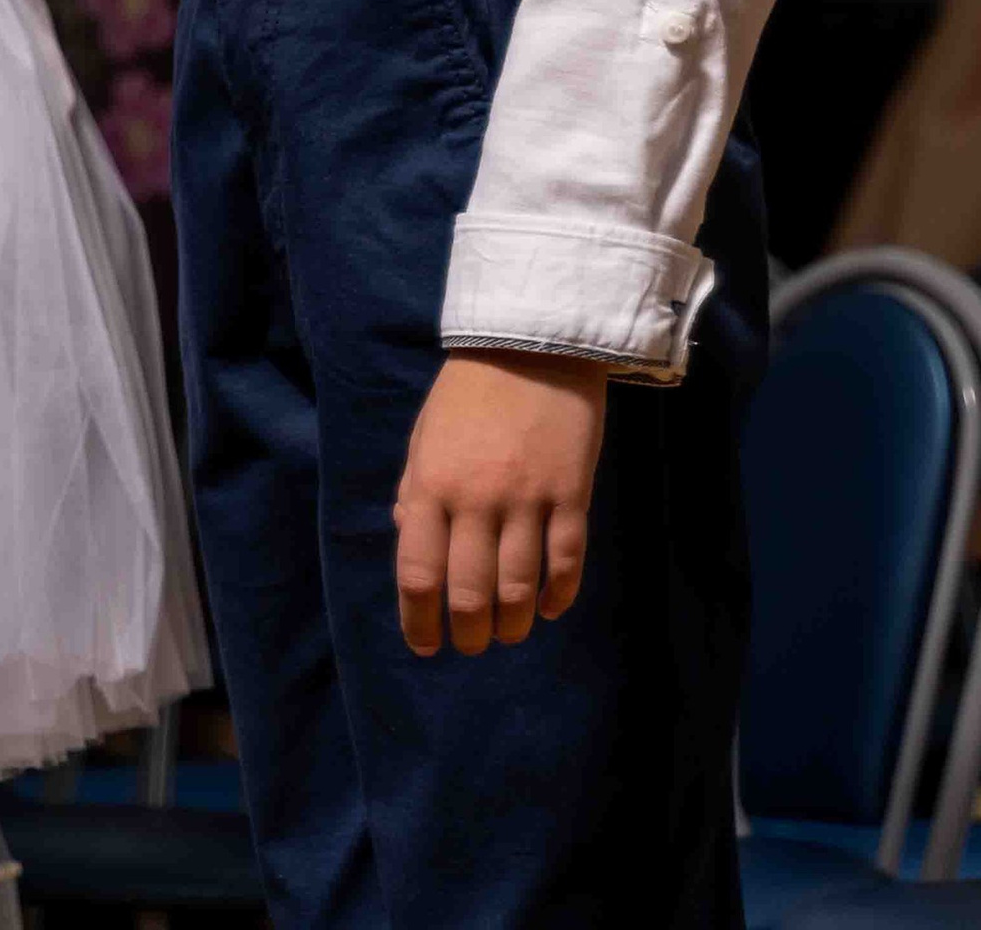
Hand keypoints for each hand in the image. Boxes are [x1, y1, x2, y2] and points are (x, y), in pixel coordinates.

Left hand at [394, 351, 605, 657]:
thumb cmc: (469, 389)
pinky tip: (551, 607)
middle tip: (473, 642)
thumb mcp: (425, 435)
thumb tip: (409, 544)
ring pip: (518, 589)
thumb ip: (414, 491)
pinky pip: (566, 561)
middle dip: (469, 634)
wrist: (532, 338)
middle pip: (469, 594)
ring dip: (513, 624)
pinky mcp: (571, 492)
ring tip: (510, 631)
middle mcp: (475, 500)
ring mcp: (526, 498)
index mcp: (430, 486)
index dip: (419, 621)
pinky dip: (559, 595)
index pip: (418, 574)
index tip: (425, 644)